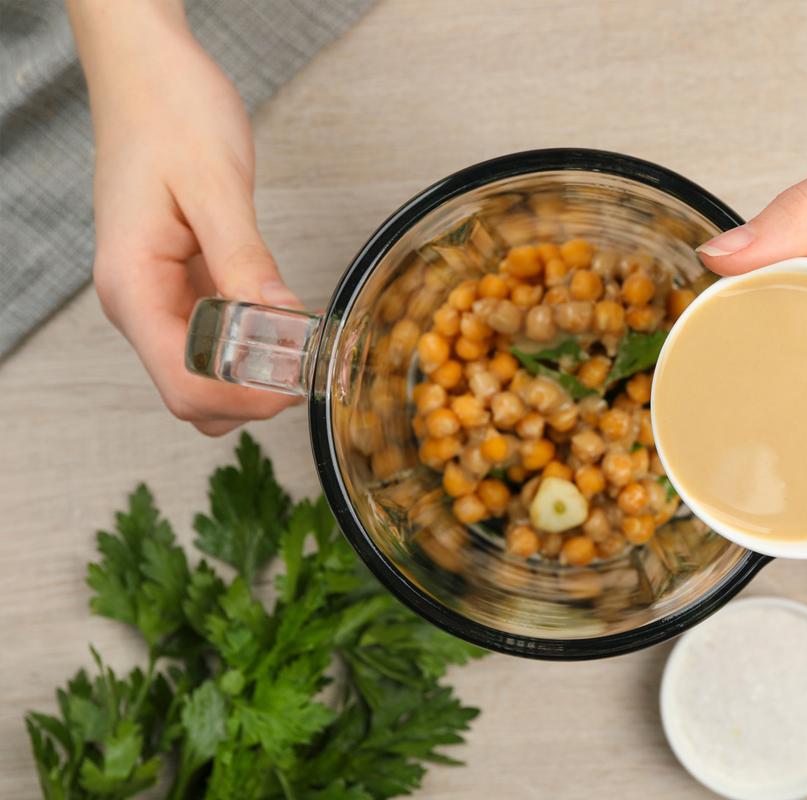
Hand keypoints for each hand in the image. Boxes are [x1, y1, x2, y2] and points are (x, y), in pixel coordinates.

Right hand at [69, 0, 301, 435]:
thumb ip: (245, 261)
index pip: (183, 383)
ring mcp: (158, 296)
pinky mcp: (182, 283)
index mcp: (133, 286)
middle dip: (252, 396)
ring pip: (204, 374)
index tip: (299, 385)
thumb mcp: (216, 186)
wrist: (146, 72)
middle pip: (192, 394)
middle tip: (312, 367)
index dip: (244, 399)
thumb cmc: (169, 113)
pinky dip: (252, 345)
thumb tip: (280, 322)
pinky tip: (288, 324)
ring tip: (305, 345)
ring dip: (254, 377)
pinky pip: (216, 338)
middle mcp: (138, 301)